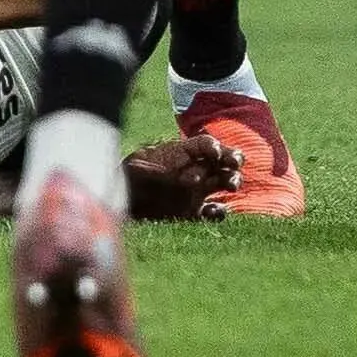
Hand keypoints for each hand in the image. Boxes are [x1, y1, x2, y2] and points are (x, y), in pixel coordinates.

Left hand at [122, 132, 241, 221]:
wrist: (121, 203)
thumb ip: (156, 170)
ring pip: (223, 181)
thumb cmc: (127, 179)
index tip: (215, 153)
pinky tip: (216, 210)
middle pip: (220, 160)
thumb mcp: (136, 168)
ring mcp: (196, 191)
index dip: (213, 146)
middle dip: (232, 158)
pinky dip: (220, 212)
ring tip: (232, 185)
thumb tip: (174, 176)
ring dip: (232, 180)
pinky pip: (214, 212)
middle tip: (234, 164)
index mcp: (181, 153)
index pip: (204, 144)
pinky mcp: (193, 212)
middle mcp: (193, 169)